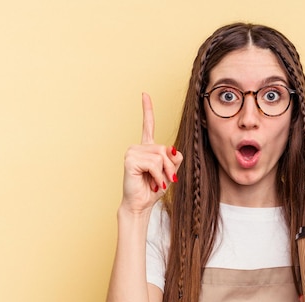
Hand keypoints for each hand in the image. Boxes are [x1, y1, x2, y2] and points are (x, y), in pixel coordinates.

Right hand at [121, 93, 182, 213]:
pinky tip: (152, 183)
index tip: (144, 94)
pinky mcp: (130, 159)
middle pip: (165, 148)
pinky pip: (154, 163)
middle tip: (165, 180)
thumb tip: (173, 150)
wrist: (141, 204)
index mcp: (146, 148)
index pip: (148, 125)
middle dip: (169, 167)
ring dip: (164, 173)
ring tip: (156, 183)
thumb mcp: (169, 173)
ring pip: (160, 156)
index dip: (147, 109)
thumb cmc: (153, 189)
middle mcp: (138, 147)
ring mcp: (132, 152)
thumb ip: (174, 160)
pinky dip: (158, 176)